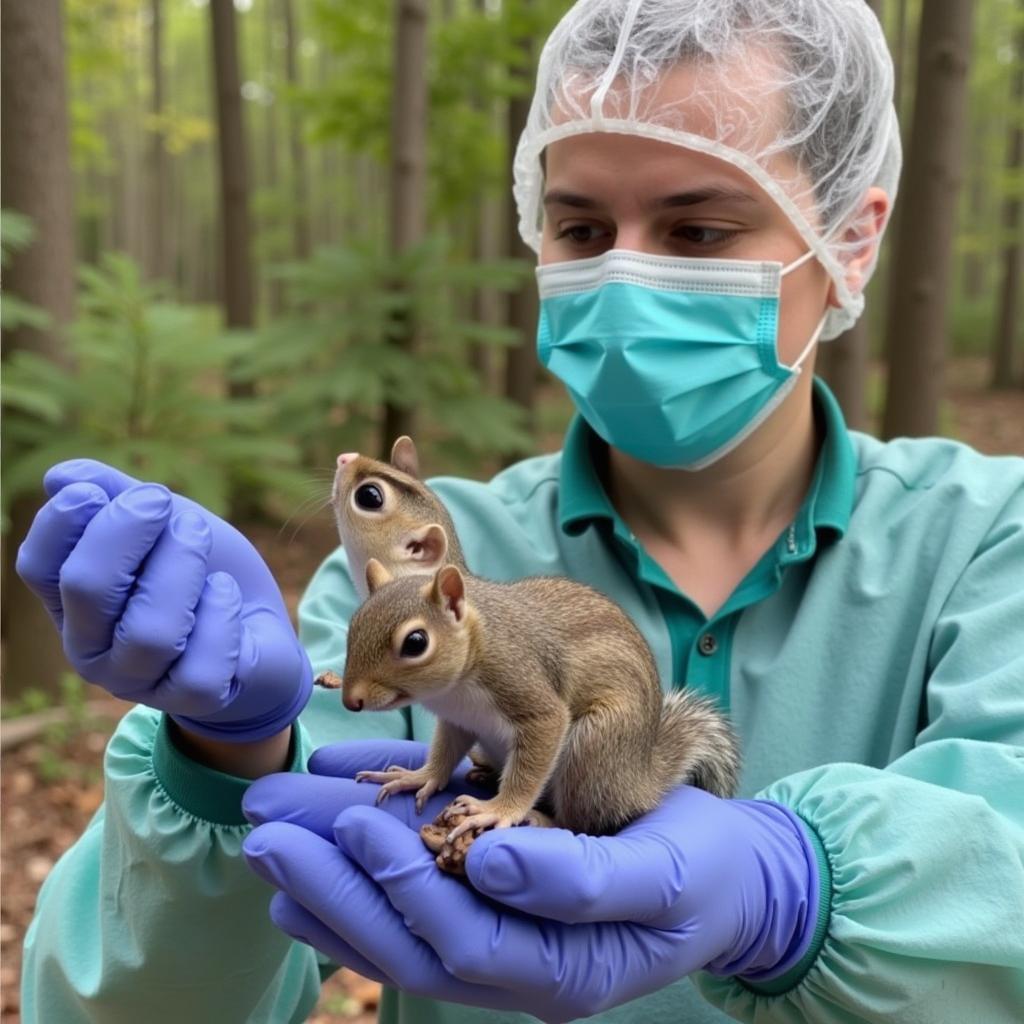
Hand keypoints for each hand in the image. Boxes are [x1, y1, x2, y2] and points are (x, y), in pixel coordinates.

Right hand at [15, 459, 311, 741]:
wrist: (261, 624)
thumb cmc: (200, 569)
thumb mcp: (163, 522)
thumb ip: (116, 495)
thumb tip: (62, 476)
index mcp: (70, 600)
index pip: (38, 565)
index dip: (61, 520)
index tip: (98, 491)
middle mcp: (91, 646)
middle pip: (87, 588)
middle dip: (128, 531)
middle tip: (163, 501)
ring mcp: (139, 679)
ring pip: (150, 629)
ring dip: (182, 567)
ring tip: (199, 538)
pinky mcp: (192, 698)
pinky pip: (202, 660)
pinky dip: (221, 612)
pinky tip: (226, 593)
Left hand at [241, 740, 819, 1021]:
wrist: (726, 877)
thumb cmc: (703, 873)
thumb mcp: (660, 874)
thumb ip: (581, 880)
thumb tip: (491, 865)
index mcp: (556, 972)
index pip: (457, 940)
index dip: (401, 887)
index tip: (353, 828)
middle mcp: (514, 964)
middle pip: (407, 936)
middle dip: (333, 888)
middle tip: (265, 836)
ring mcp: (501, 937)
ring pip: (401, 917)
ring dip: (332, 879)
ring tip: (270, 840)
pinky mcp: (496, 903)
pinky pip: (424, 887)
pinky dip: (371, 862)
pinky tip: (328, 833)